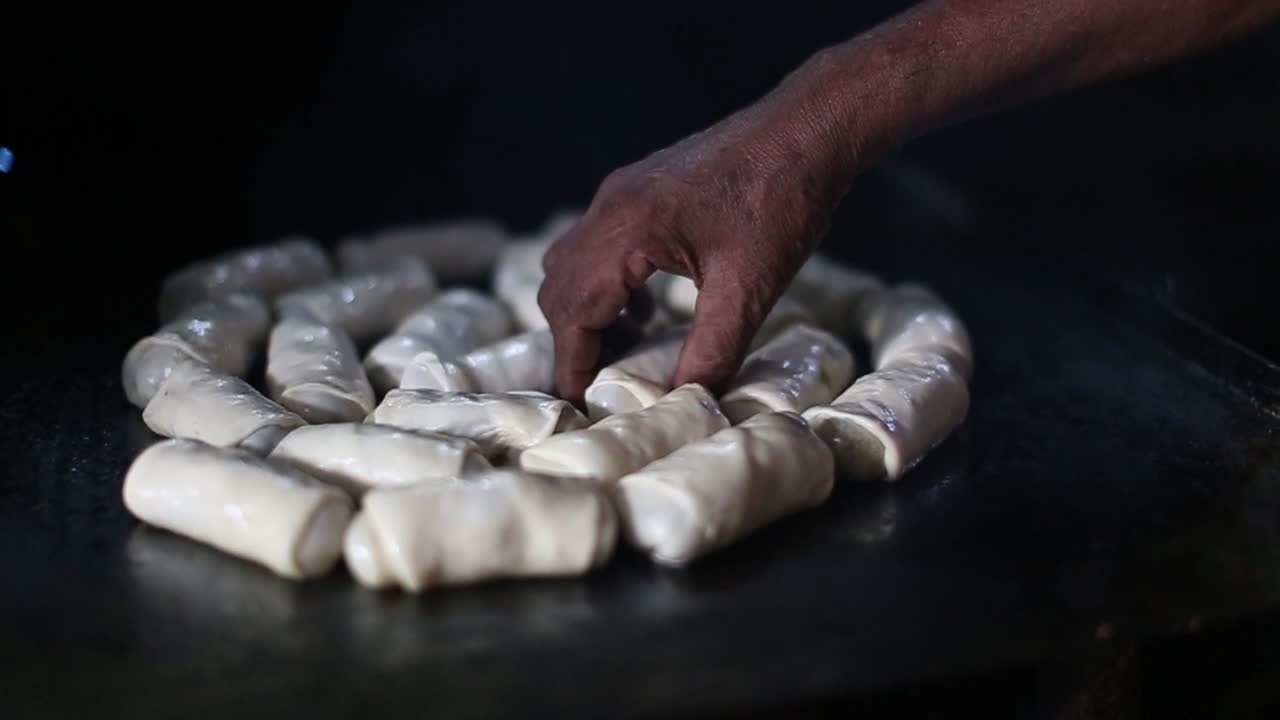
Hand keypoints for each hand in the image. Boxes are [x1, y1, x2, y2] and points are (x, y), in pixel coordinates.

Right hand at [539, 101, 855, 403]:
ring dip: (586, 311)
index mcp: (629, 228)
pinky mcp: (640, 188)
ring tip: (624, 350)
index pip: (574, 310)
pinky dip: (605, 283)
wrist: (808, 129)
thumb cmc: (782, 200)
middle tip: (600, 384)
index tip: (577, 404)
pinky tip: (645, 306)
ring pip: (572, 263)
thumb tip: (686, 399)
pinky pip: (598, 243)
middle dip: (574, 340)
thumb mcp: (750, 287)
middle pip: (559, 287)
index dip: (572, 363)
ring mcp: (622, 192)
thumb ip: (713, 350)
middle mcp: (612, 205)